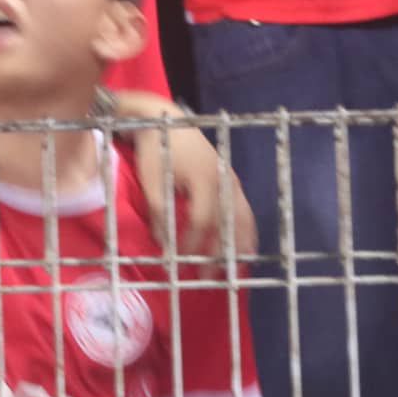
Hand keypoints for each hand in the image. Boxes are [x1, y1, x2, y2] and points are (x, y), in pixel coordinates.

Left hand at [128, 117, 256, 260]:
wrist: (167, 121)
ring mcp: (232, 180)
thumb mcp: (152, 179)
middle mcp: (225, 181)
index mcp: (205, 180)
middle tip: (209, 275)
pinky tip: (245, 247)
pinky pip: (244, 209)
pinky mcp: (232, 180)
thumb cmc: (157, 149)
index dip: (190, 242)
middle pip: (228, 223)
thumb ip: (159, 211)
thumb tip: (163, 244)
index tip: (178, 260)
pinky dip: (246, 229)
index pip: (201, 220)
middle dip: (220, 251)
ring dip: (239, 244)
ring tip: (236, 268)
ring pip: (242, 218)